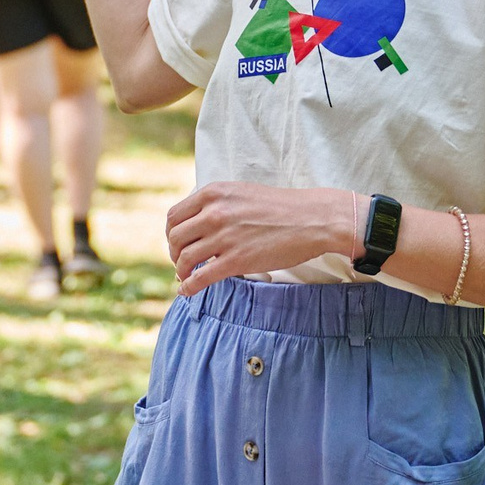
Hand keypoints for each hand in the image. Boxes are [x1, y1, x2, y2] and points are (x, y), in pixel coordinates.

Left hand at [166, 183, 358, 297]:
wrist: (312, 219)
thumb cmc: (280, 207)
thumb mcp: (240, 192)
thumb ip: (216, 203)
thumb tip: (195, 223)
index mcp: (213, 193)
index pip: (175, 216)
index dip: (171, 233)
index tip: (177, 243)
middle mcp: (214, 213)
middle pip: (175, 238)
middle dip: (174, 252)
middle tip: (182, 261)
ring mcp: (224, 237)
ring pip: (184, 258)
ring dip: (181, 270)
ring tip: (187, 276)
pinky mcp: (236, 260)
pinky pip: (200, 277)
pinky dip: (189, 287)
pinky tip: (187, 292)